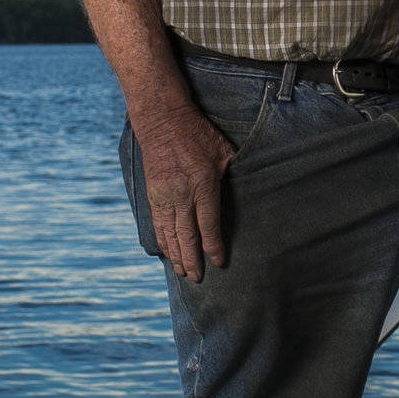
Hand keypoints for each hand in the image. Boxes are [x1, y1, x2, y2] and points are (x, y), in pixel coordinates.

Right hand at [130, 102, 235, 281]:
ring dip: (176, 255)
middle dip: (192, 259)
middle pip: (187, 236)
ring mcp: (164, 195)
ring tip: (182, 272)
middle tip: (197, 278)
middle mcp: (181, 195)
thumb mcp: (224, 151)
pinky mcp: (152, 193)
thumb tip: (246, 190)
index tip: (218, 262)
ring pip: (169, 234)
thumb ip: (233, 174)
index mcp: (202, 185)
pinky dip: (162, 240)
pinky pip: (157, 224)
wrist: (161, 120)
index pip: (209, 225)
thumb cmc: (197, 133)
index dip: (213, 247)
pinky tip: (166, 252)